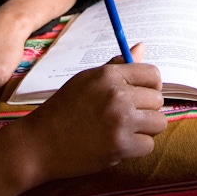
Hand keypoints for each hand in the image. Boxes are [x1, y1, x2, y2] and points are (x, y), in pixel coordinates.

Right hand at [19, 44, 166, 181]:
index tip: (141, 96)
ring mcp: (120, 120)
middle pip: (158, 99)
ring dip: (145, 130)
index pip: (152, 74)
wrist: (38, 144)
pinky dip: (136, 148)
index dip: (150, 87)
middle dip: (146, 110)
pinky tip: (117, 145)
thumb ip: (117, 66)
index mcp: (109, 75)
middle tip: (125, 118)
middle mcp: (117, 94)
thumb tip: (142, 47)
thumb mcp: (87, 80)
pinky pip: (149, 145)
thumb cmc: (63, 110)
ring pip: (159, 123)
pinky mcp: (120, 145)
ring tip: (124, 131)